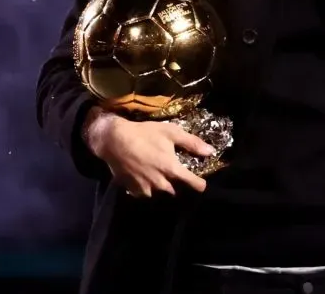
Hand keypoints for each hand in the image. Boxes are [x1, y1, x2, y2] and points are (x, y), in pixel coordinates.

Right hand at [82, 107, 212, 197]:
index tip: (201, 183)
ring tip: (155, 172)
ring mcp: (146, 188)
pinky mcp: (133, 190)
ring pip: (159, 191)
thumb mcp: (170, 132)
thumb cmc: (144, 133)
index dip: (199, 183)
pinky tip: (143, 175)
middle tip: (171, 170)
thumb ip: (192, 143)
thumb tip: (210, 152)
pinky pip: (145, 192)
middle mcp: (160, 183)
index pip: (193, 183)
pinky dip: (146, 186)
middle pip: (175, 189)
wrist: (114, 140)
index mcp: (172, 169)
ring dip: (160, 184)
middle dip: (175, 182)